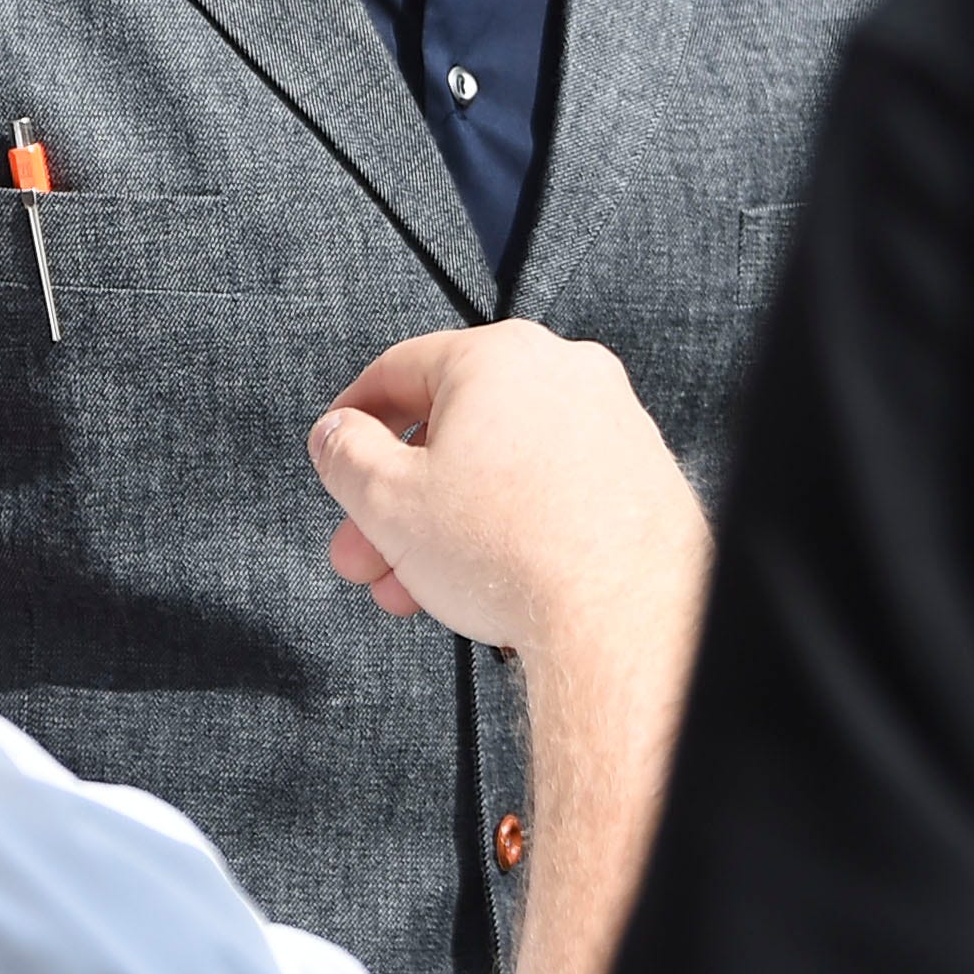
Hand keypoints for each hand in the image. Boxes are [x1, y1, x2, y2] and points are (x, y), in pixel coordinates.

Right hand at [306, 323, 706, 664]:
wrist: (620, 618)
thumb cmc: (513, 552)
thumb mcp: (388, 501)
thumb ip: (345, 454)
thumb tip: (336, 434)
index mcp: (500, 356)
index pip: (399, 368)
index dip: (351, 417)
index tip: (335, 448)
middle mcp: (563, 373)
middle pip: (450, 428)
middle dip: (395, 500)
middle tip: (365, 549)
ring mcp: (609, 421)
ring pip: (498, 465)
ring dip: (444, 523)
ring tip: (413, 586)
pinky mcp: (638, 472)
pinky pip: (550, 487)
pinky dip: (506, 525)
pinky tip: (479, 580)